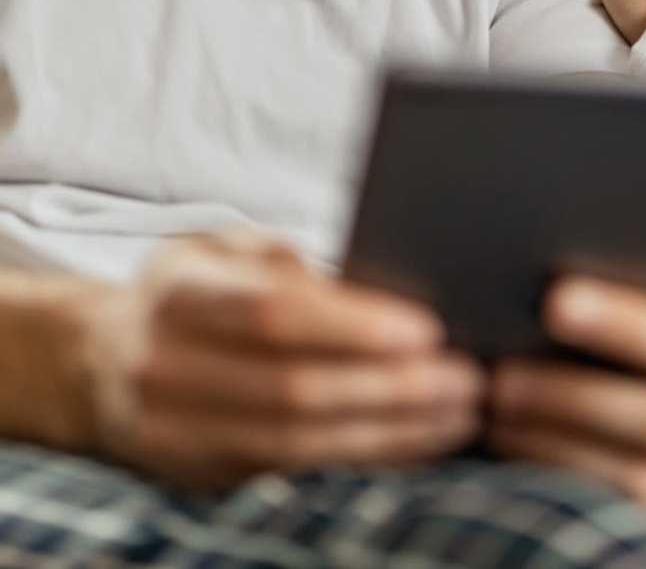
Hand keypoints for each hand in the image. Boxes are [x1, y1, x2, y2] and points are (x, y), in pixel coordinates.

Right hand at [76, 232, 483, 489]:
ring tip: (458, 412)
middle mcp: (167, 367)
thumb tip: (375, 285)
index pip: (272, 314)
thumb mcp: (224, 248)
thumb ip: (285, 262)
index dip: (352, 325)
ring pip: (299, 444)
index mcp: (177, 292)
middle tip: (466, 377)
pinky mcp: (202, 475)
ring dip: (390, 432)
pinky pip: (296, 473)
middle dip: (391, 388)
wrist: (101, 361)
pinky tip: (417, 442)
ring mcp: (176, 432)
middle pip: (293, 389)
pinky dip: (365, 458)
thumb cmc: (192, 287)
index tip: (427, 327)